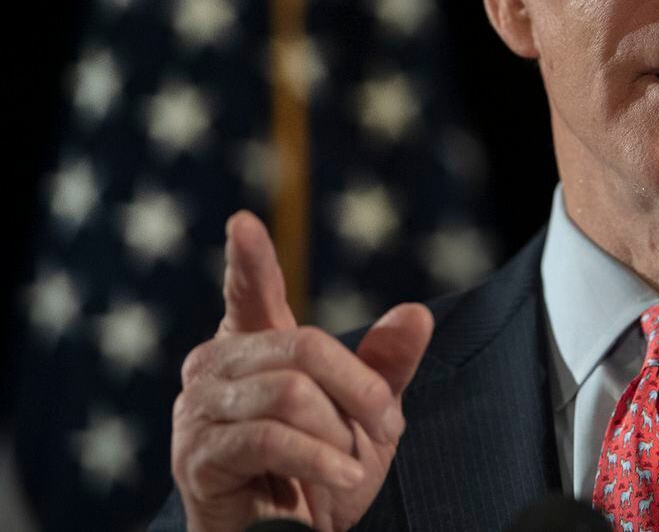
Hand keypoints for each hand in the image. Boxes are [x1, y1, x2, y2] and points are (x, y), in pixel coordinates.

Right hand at [171, 211, 433, 531]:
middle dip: (359, 388)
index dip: (249, 260)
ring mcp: (199, 410)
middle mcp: (216, 366)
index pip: (250, 292)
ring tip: (353, 465)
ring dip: (339, 433)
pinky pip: (271, 438)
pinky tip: (344, 477)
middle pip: (303, 346)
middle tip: (388, 427)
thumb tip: (418, 313)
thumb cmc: (321, 473)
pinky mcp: (198, 456)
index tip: (243, 223)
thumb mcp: (367, 417)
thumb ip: (386, 366)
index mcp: (254, 344)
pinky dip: (319, 458)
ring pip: (290, 393)